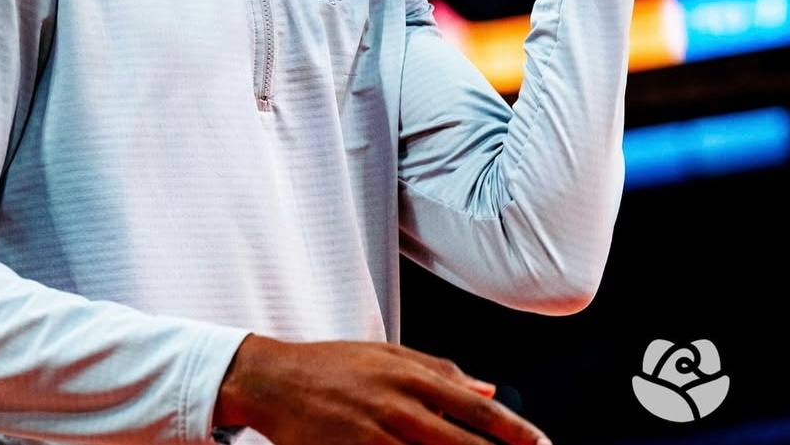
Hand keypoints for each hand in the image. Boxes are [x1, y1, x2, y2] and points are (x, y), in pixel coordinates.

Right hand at [214, 334, 550, 444]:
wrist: (274, 379)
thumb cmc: (332, 365)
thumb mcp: (387, 353)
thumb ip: (438, 370)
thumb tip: (488, 385)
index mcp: (409, 374)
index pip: (475, 405)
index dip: (514, 428)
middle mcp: (398, 404)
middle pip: (463, 439)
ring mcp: (376, 435)